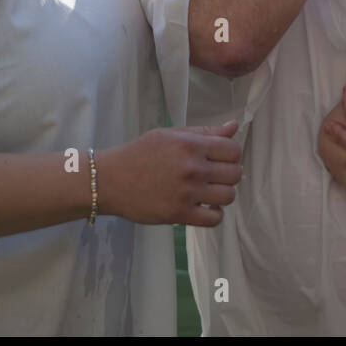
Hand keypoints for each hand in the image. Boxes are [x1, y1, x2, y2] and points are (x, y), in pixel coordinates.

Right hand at [99, 121, 242, 227]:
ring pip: (228, 196)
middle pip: (235, 174)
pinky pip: (214, 219)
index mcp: (191, 145)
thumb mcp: (171, 135)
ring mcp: (187, 193)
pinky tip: (204, 207)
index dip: (232, 155)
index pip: (234, 150)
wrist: (109, 180)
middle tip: (214, 177)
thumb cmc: (140, 153)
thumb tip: (234, 126)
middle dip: (229, 175)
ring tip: (209, 192)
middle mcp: (192, 168)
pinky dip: (214, 214)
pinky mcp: (179, 214)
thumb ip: (204, 132)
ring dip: (223, 195)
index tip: (221, 160)